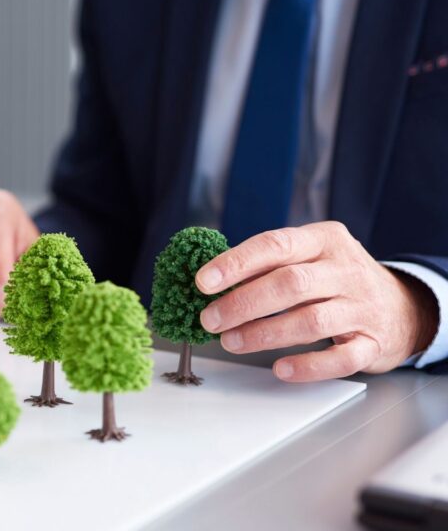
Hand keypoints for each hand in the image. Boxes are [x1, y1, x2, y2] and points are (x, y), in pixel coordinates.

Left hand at [196, 221, 437, 381]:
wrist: (404, 307)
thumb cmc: (337, 280)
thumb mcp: (310, 257)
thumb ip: (268, 265)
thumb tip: (211, 281)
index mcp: (324, 240)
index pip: (276, 245)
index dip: (236, 264)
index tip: (203, 282)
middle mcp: (346, 270)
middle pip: (291, 283)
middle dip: (244, 303)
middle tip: (210, 320)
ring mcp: (362, 307)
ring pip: (311, 320)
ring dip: (264, 333)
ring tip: (232, 341)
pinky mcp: (373, 343)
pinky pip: (340, 358)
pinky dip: (308, 366)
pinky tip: (281, 368)